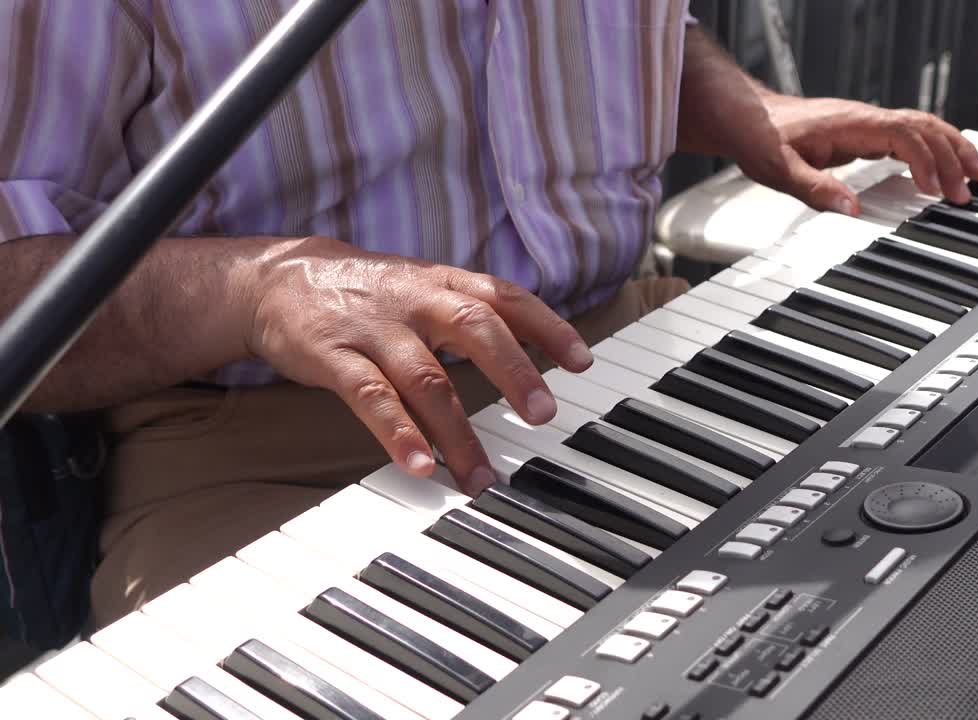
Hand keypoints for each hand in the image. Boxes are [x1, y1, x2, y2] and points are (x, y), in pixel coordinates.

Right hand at [243, 237, 592, 494]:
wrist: (275, 278)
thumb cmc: (367, 292)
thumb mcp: (424, 288)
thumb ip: (474, 314)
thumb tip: (537, 352)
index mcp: (443, 283)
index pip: (506, 297)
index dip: (548, 326)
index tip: (582, 361)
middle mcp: (416, 301)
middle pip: (475, 328)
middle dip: (513, 372)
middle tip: (542, 416)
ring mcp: (374, 329)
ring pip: (425, 378)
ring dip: (457, 431)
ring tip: (480, 476)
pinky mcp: (333, 356)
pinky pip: (370, 398)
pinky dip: (397, 434)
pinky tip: (419, 465)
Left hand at [737, 96, 977, 214]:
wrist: (748, 117)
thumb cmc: (761, 138)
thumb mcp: (780, 169)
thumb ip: (815, 189)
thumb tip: (851, 210)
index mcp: (851, 124)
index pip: (903, 135)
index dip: (925, 161)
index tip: (936, 190)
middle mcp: (865, 118)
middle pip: (924, 127)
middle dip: (953, 156)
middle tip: (970, 190)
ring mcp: (868, 123)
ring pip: (923, 127)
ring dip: (952, 148)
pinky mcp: (865, 131)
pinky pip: (910, 135)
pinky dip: (934, 148)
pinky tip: (945, 167)